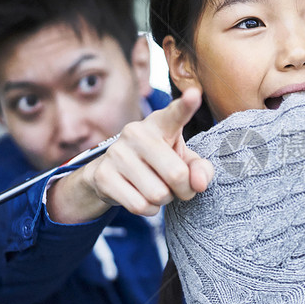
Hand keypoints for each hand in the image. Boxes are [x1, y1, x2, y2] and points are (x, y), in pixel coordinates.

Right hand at [48, 88, 213, 221]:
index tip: (195, 94)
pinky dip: (149, 210)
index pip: (175, 114)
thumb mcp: (183, 160)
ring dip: (164, 200)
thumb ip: (201, 169)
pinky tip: (142, 197)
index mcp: (160, 123)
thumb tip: (199, 184)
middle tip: (178, 188)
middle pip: (176, 175)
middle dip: (184, 190)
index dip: (186, 105)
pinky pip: (140, 206)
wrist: (109, 173)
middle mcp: (136, 132)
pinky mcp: (103, 175)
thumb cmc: (157, 163)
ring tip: (155, 188)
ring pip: (158, 195)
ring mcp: (117, 153)